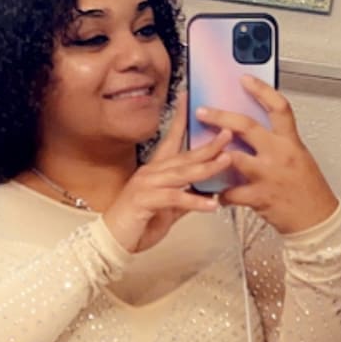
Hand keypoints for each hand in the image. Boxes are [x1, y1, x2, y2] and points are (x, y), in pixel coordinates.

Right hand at [102, 95, 233, 253]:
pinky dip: (194, 201)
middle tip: (229, 132)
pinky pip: (175, 199)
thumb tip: (207, 194)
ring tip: (227, 161)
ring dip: (206, 167)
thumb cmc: (136, 226)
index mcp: (156, 171)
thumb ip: (186, 200)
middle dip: (208, 145)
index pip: (171, 140)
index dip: (181, 120)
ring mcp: (147, 185)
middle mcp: (151, 173)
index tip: (190, 99)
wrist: (111, 242)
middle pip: (184, 155)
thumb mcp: (168, 211)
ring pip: (181, 173)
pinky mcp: (145, 201)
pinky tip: (211, 205)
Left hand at [195, 76, 338, 234]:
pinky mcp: (258, 197)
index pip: (278, 107)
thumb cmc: (308, 190)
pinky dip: (220, 193)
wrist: (316, 221)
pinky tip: (216, 192)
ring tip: (199, 153)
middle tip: (203, 112)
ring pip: (233, 158)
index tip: (244, 79)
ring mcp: (268, 176)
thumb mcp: (298, 157)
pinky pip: (230, 192)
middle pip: (247, 127)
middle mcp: (279, 155)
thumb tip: (251, 131)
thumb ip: (277, 143)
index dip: (261, 90)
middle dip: (221, 117)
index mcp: (290, 142)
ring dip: (213, 155)